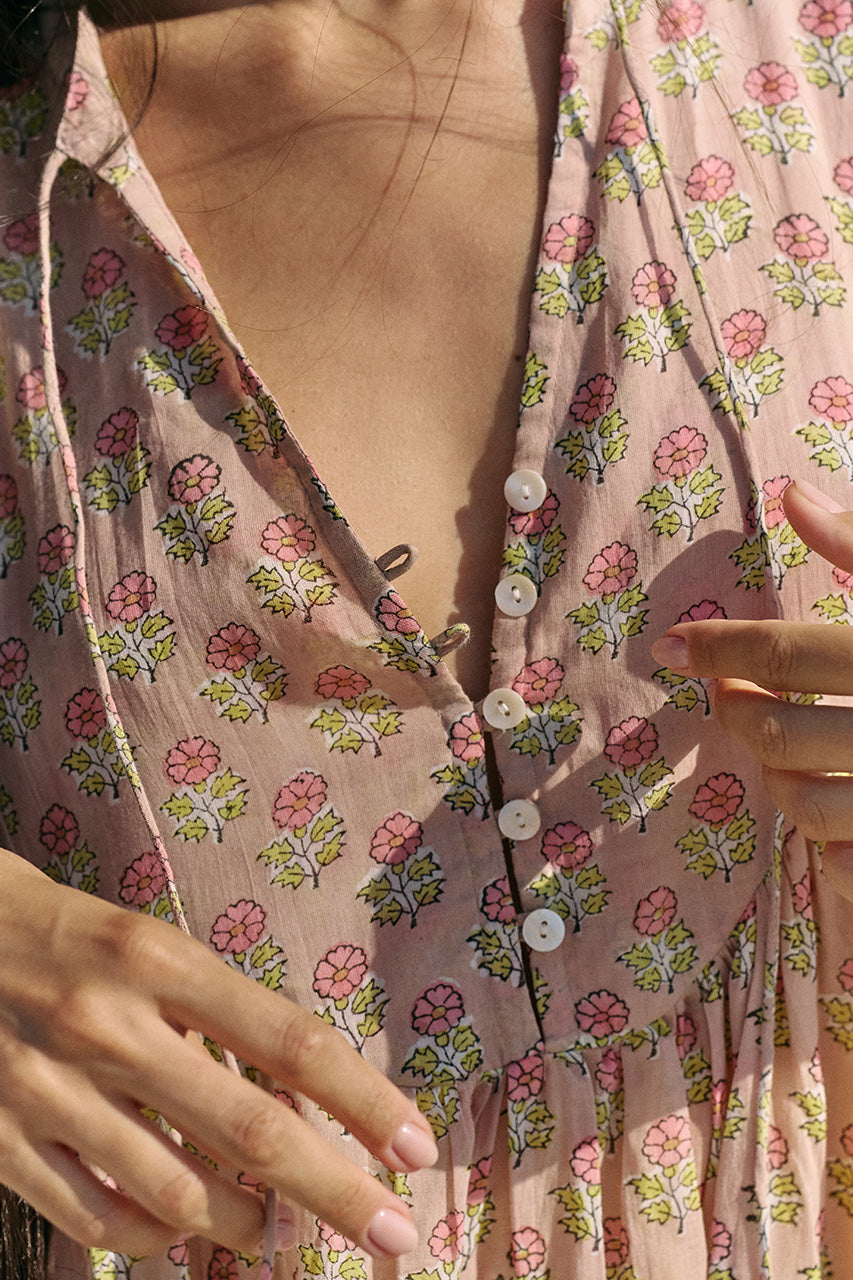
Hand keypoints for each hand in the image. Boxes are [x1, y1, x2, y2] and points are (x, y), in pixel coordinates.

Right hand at [0, 850, 436, 1258]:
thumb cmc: (64, 932)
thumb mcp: (147, 944)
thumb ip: (213, 1013)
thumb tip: (295, 1095)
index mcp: (157, 962)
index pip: (288, 1040)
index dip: (362, 1100)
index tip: (414, 1144)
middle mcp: (109, 1028)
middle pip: (250, 1132)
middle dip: (335, 1191)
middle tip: (393, 1229)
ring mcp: (49, 1092)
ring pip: (180, 1196)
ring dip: (246, 1223)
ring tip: (271, 1225)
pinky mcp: (2, 1143)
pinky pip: (101, 1222)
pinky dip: (157, 1238)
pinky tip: (179, 1229)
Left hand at [650, 479, 852, 900]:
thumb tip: (791, 495)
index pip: (789, 655)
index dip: (718, 649)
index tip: (668, 646)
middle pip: (783, 733)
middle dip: (735, 711)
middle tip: (726, 691)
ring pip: (805, 805)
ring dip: (773, 775)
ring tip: (777, 744)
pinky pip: (849, 864)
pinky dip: (825, 844)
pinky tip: (828, 808)